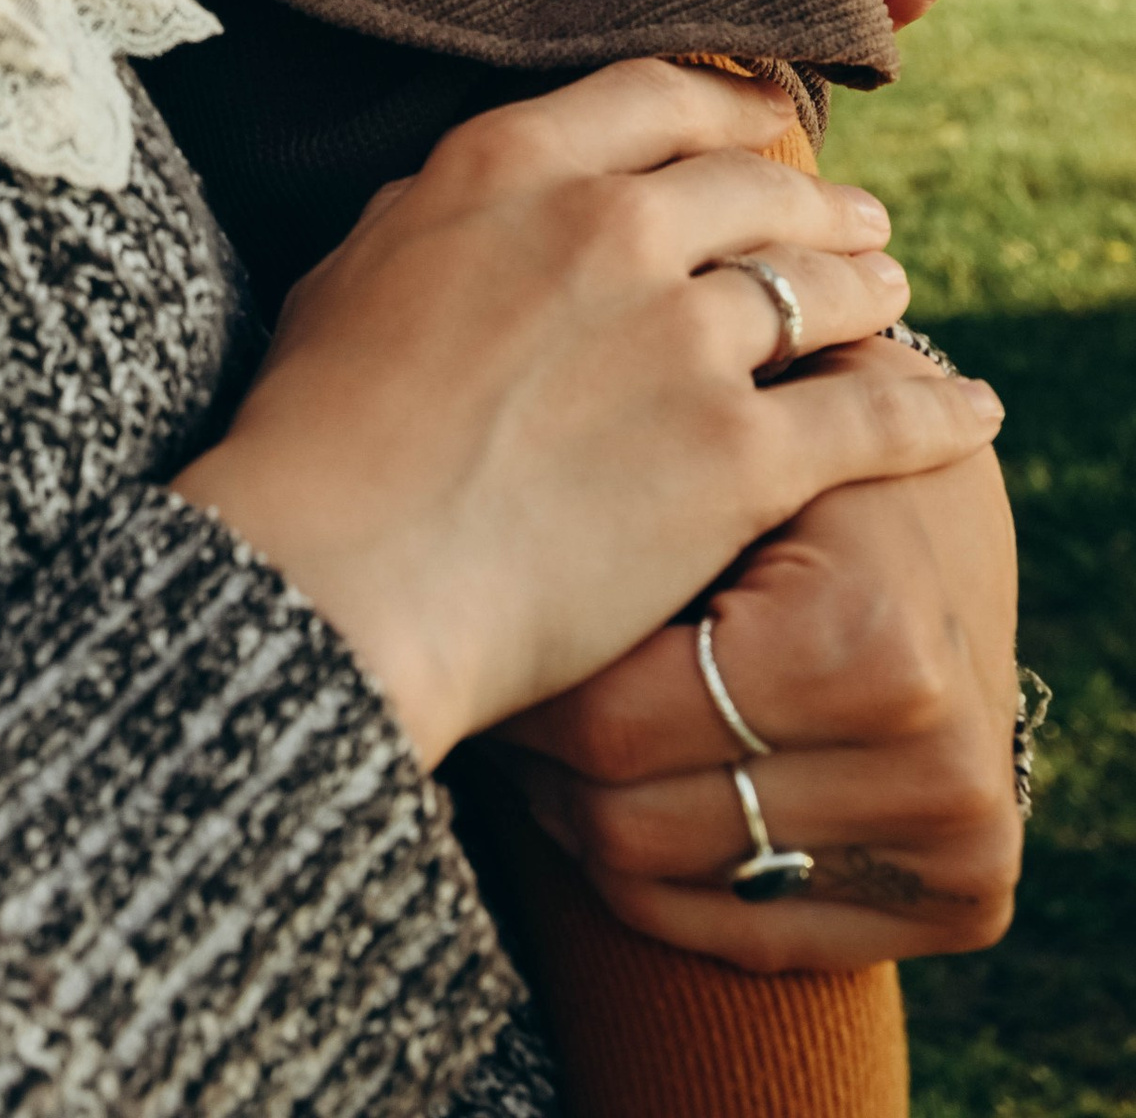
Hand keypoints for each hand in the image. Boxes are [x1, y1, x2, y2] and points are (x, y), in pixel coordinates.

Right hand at [170, 63, 1002, 772]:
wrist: (340, 570)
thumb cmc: (316, 436)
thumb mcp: (350, 271)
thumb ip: (434, 216)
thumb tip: (481, 206)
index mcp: (510, 165)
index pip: (656, 98)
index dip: (727, 106)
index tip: (763, 119)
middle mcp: (609, 224)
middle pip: (756, 186)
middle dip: (818, 200)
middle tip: (855, 217)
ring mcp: (682, 335)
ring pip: (822, 286)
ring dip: (873, 287)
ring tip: (896, 296)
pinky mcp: (737, 452)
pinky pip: (869, 415)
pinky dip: (930, 410)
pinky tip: (965, 409)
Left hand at [496, 342, 1021, 966]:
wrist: (949, 503)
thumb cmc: (796, 449)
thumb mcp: (716, 449)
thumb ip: (614, 498)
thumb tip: (413, 519)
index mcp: (867, 645)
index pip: (611, 723)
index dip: (516, 680)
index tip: (453, 638)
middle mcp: (931, 763)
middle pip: (631, 820)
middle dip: (540, 758)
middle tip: (486, 687)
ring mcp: (960, 846)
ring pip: (673, 884)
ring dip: (583, 814)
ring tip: (541, 729)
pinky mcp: (968, 902)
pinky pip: (752, 932)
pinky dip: (666, 877)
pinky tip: (622, 792)